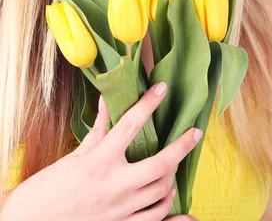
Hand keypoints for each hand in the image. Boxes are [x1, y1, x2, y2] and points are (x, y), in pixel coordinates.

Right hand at [1, 82, 201, 220]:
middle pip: (161, 163)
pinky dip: (166, 205)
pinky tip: (170, 194)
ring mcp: (120, 209)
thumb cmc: (51, 185)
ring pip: (161, 190)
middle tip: (195, 132)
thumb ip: (99, 128)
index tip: (163, 89)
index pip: (130, 125)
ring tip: (177, 161)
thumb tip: (107, 99)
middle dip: (182, 146)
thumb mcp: (76, 153)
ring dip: (173, 174)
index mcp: (99, 160)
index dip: (148, 103)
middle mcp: (114, 185)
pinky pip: (154, 218)